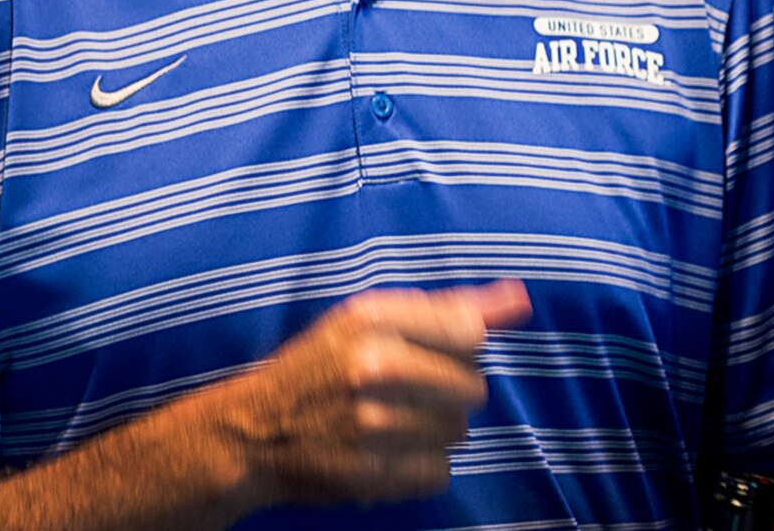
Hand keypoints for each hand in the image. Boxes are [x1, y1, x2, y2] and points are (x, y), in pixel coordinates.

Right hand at [212, 282, 530, 506]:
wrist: (251, 432)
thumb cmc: (323, 367)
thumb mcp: (375, 319)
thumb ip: (453, 308)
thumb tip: (522, 301)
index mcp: (374, 317)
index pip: (470, 334)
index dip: (461, 350)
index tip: (434, 356)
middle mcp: (373, 366)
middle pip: (473, 387)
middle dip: (451, 393)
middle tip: (410, 394)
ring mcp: (370, 424)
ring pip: (459, 432)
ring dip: (436, 432)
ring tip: (395, 423)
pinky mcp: (368, 473)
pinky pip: (440, 472)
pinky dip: (422, 467)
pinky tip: (390, 452)